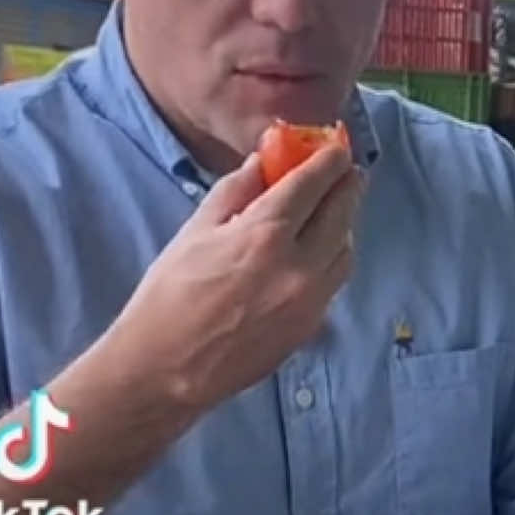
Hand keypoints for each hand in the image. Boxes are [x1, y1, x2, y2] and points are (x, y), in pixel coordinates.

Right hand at [110, 140, 362, 411]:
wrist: (167, 367)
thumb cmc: (171, 295)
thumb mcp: (197, 229)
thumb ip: (237, 190)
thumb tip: (265, 161)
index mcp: (265, 234)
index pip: (314, 184)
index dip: (330, 160)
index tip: (337, 147)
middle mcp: (299, 267)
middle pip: (342, 214)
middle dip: (347, 186)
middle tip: (345, 171)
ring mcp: (310, 301)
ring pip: (346, 251)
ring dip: (345, 224)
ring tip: (332, 210)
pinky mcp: (310, 327)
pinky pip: (334, 282)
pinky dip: (333, 258)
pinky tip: (319, 250)